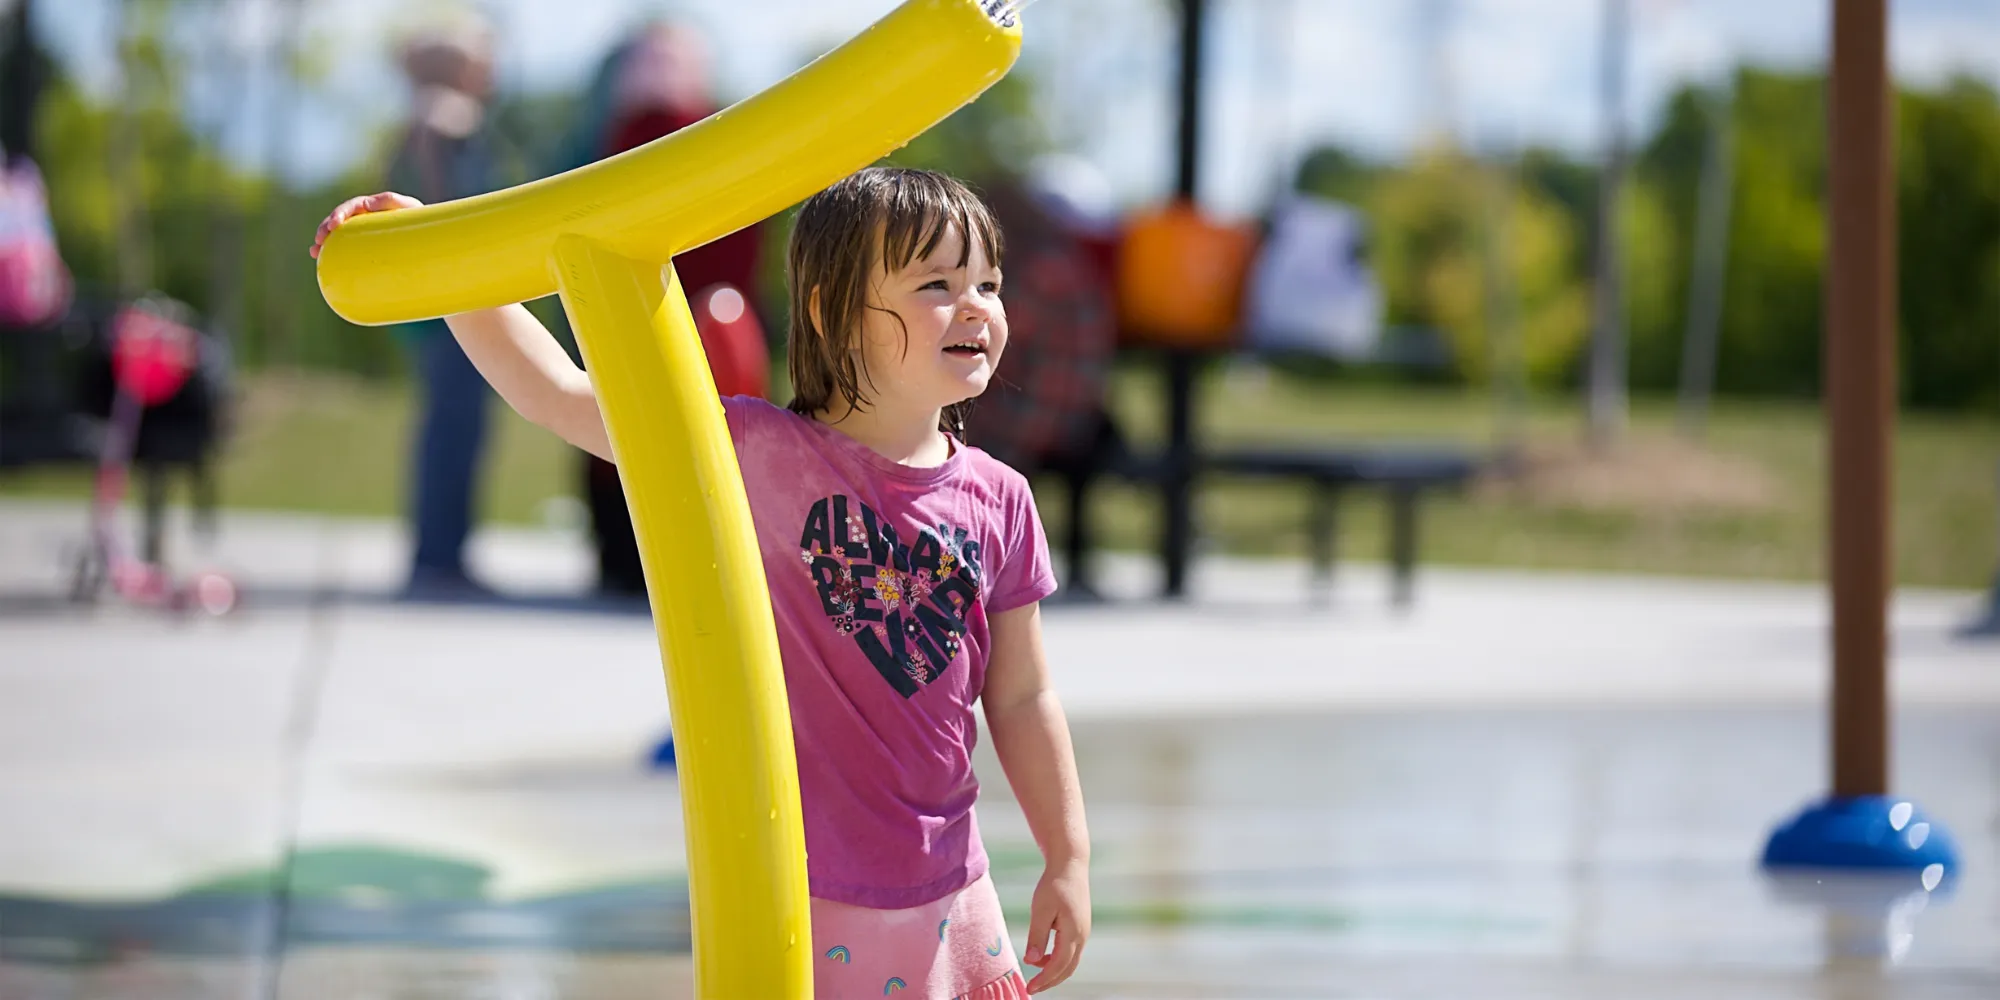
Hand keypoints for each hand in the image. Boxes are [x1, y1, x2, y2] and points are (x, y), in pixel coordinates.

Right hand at [308, 191, 422, 258]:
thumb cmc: (422, 221)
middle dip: (326, 228)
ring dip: (324, 242)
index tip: (334, 225)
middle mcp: (365, 219)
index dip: (339, 214)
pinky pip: (345, 249)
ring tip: (315, 251)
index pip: (352, 207)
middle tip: (319, 240)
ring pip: (339, 236)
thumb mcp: (411, 208)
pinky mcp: (364, 247)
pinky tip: (320, 260)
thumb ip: (392, 201)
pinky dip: (332, 254)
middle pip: (340, 222)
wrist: (430, 239)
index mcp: (374, 207)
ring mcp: (363, 234)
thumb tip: (367, 203)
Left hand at [1022, 859, 1089, 993]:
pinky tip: (1044, 956)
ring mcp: (1084, 931)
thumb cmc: (1054, 884)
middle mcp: (1082, 935)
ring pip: (1071, 961)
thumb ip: (1037, 936)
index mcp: (1073, 932)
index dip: (1044, 979)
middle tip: (1032, 988)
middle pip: (1068, 968)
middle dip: (1050, 981)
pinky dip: (1058, 959)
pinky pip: (1071, 951)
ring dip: (1054, 970)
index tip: (1029, 988)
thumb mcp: (1040, 910)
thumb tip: (1032, 961)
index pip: (1058, 965)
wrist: (1070, 865)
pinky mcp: (1081, 927)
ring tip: (1035, 972)